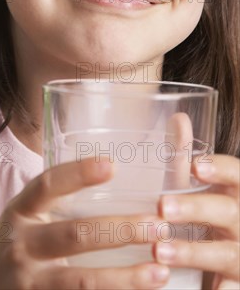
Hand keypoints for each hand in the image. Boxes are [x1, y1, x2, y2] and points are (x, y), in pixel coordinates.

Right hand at [0, 157, 169, 289]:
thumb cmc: (10, 252)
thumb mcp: (20, 222)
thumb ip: (49, 206)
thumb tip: (108, 177)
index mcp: (18, 213)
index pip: (47, 185)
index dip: (78, 173)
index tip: (112, 165)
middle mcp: (19, 245)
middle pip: (76, 234)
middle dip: (121, 230)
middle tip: (157, 226)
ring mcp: (27, 281)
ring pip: (82, 281)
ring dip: (125, 278)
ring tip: (159, 271)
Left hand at [153, 154, 239, 288]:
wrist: (234, 256)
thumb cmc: (213, 215)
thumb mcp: (204, 188)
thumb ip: (188, 157)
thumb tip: (179, 117)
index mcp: (238, 193)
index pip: (238, 175)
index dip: (221, 169)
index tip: (196, 166)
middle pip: (229, 212)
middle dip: (197, 209)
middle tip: (164, 207)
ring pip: (225, 254)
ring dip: (193, 252)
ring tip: (159, 250)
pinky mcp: (239, 282)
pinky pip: (228, 289)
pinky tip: (191, 289)